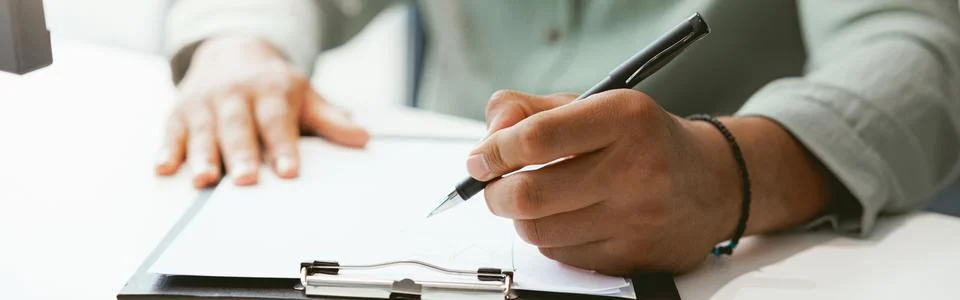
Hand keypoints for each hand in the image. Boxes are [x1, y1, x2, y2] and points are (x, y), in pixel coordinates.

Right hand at [155, 36, 369, 187]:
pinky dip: (167, 148)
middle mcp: (235, 95)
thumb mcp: (305, 95)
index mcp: (270, 91)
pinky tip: (164, 167)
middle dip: (240, 153)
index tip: (289, 172)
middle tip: (245, 180)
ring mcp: (205, 103)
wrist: (232, 50)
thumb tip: (362, 138)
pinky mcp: (180, 112)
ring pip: (202, 131)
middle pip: (238, 127)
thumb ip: (330, 120)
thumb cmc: (273, 85)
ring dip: (202, 156)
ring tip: (204, 180)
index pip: (277, 122)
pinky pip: (172, 131)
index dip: (283, 147)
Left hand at [469, 90, 745, 274]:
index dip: (494, 150)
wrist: (712, 182)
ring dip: (522, 218)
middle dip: (495, 193)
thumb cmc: (641, 139)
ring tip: (536, 199)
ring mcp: (637, 218)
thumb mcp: (592, 104)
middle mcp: (636, 168)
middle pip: (529, 194)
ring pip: (538, 231)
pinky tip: (569, 219)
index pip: (536, 138)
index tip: (481, 158)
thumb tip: (490, 136)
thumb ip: (529, 110)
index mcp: (624, 117)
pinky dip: (551, 238)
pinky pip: (562, 256)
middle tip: (494, 186)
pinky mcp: (635, 256)